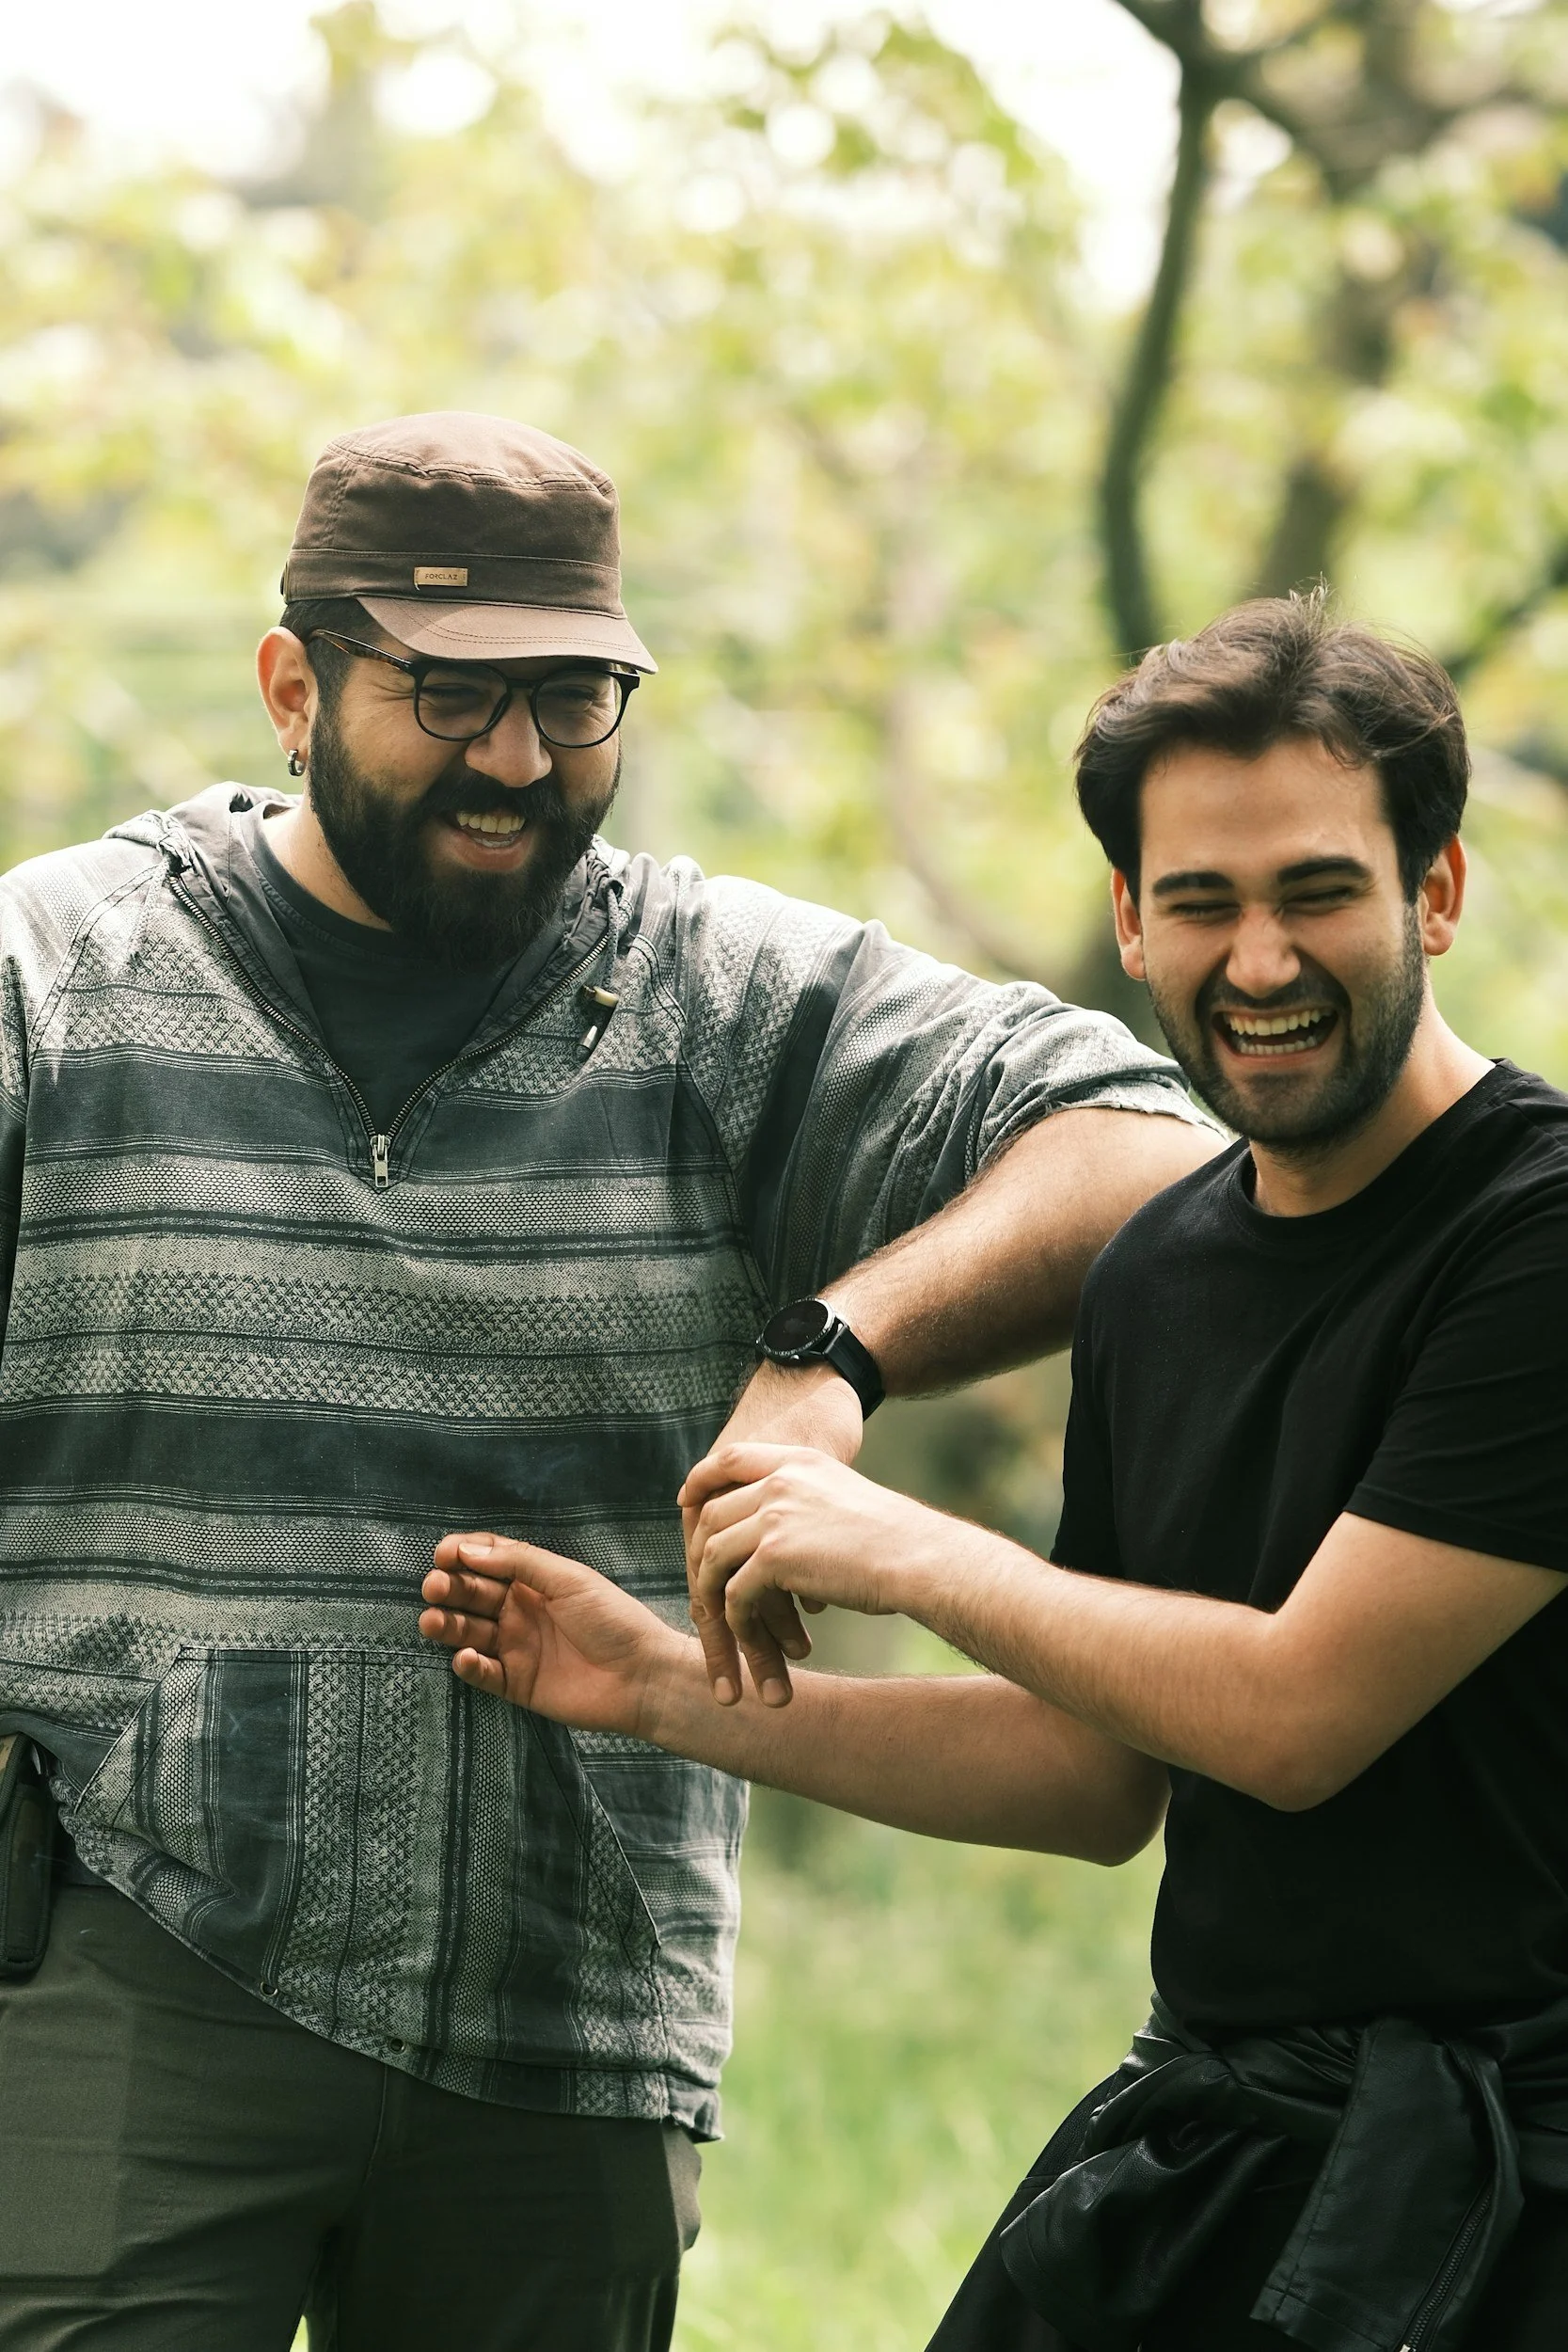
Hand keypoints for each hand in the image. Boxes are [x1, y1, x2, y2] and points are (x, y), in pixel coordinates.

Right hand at [420, 1532, 684, 1734]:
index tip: (443, 1554)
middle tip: (434, 1587)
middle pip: (472, 1595)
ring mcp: (516, 1648)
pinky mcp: (516, 1684)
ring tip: (433, 1621)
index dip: (464, 1554)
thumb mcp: (569, 1580)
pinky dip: (469, 1665)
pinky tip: (467, 1656)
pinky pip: (482, 1673)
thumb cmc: (613, 1620)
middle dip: (449, 1588)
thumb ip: (521, 1563)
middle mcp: (520, 1612)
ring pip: (469, 1632)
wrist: (643, 1677)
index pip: (488, 1560)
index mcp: (534, 1581)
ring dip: (447, 1625)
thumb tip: (469, 1550)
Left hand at [680, 1444, 948, 1705]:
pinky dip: (736, 1620)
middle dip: (699, 1551)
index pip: (729, 1458)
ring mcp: (774, 1516)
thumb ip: (804, 1498)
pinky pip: (733, 1592)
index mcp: (798, 1461)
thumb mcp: (843, 1496)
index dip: (701, 1478)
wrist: (921, 1559)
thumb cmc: (895, 1540)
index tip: (686, 1499)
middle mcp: (781, 1481)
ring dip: (713, 1593)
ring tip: (722, 1622)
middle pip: (712, 1513)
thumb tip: (774, 1525)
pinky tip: (748, 1637)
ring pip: (714, 1555)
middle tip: (700, 1582)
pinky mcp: (774, 1556)